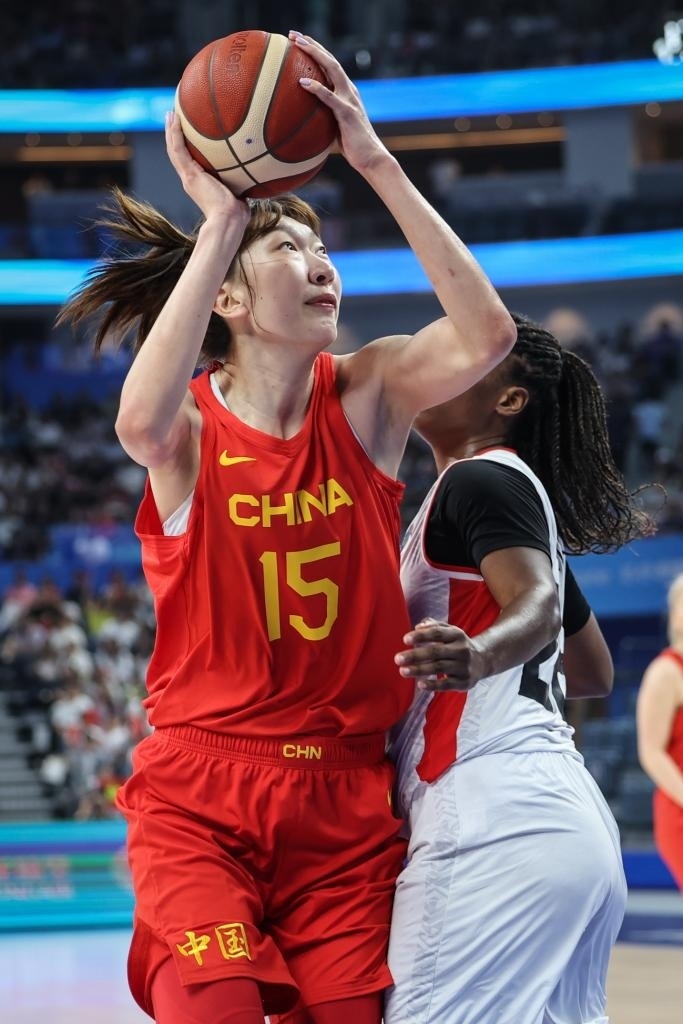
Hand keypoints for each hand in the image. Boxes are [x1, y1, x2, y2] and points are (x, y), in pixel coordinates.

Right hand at [165, 111, 249, 226]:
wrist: (228, 221)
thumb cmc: (237, 214)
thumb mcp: (239, 193)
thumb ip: (242, 183)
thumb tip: (257, 173)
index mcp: (199, 184)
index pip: (189, 162)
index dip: (186, 148)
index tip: (187, 134)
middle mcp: (190, 180)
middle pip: (178, 154)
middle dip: (175, 136)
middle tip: (173, 118)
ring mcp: (188, 177)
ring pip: (174, 149)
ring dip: (171, 131)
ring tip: (170, 114)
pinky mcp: (189, 174)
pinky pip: (178, 149)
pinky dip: (175, 134)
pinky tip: (175, 119)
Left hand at [289, 31, 389, 173]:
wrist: (371, 159)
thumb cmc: (352, 147)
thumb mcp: (334, 128)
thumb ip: (323, 118)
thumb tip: (302, 121)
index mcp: (346, 92)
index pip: (329, 65)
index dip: (315, 50)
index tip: (298, 40)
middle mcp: (349, 90)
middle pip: (330, 60)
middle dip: (312, 44)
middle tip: (293, 34)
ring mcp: (349, 100)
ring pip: (332, 70)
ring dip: (315, 54)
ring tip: (298, 44)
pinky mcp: (348, 113)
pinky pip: (330, 97)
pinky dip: (316, 88)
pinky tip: (302, 81)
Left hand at [394, 619, 486, 690]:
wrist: (483, 661)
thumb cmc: (457, 645)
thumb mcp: (449, 632)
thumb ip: (434, 626)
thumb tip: (418, 626)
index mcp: (457, 635)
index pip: (437, 633)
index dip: (421, 636)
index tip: (405, 639)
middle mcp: (462, 650)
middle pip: (436, 651)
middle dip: (415, 655)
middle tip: (398, 658)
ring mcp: (464, 667)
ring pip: (439, 668)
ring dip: (419, 669)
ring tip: (403, 671)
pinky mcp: (465, 682)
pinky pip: (447, 684)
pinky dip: (433, 685)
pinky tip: (420, 685)